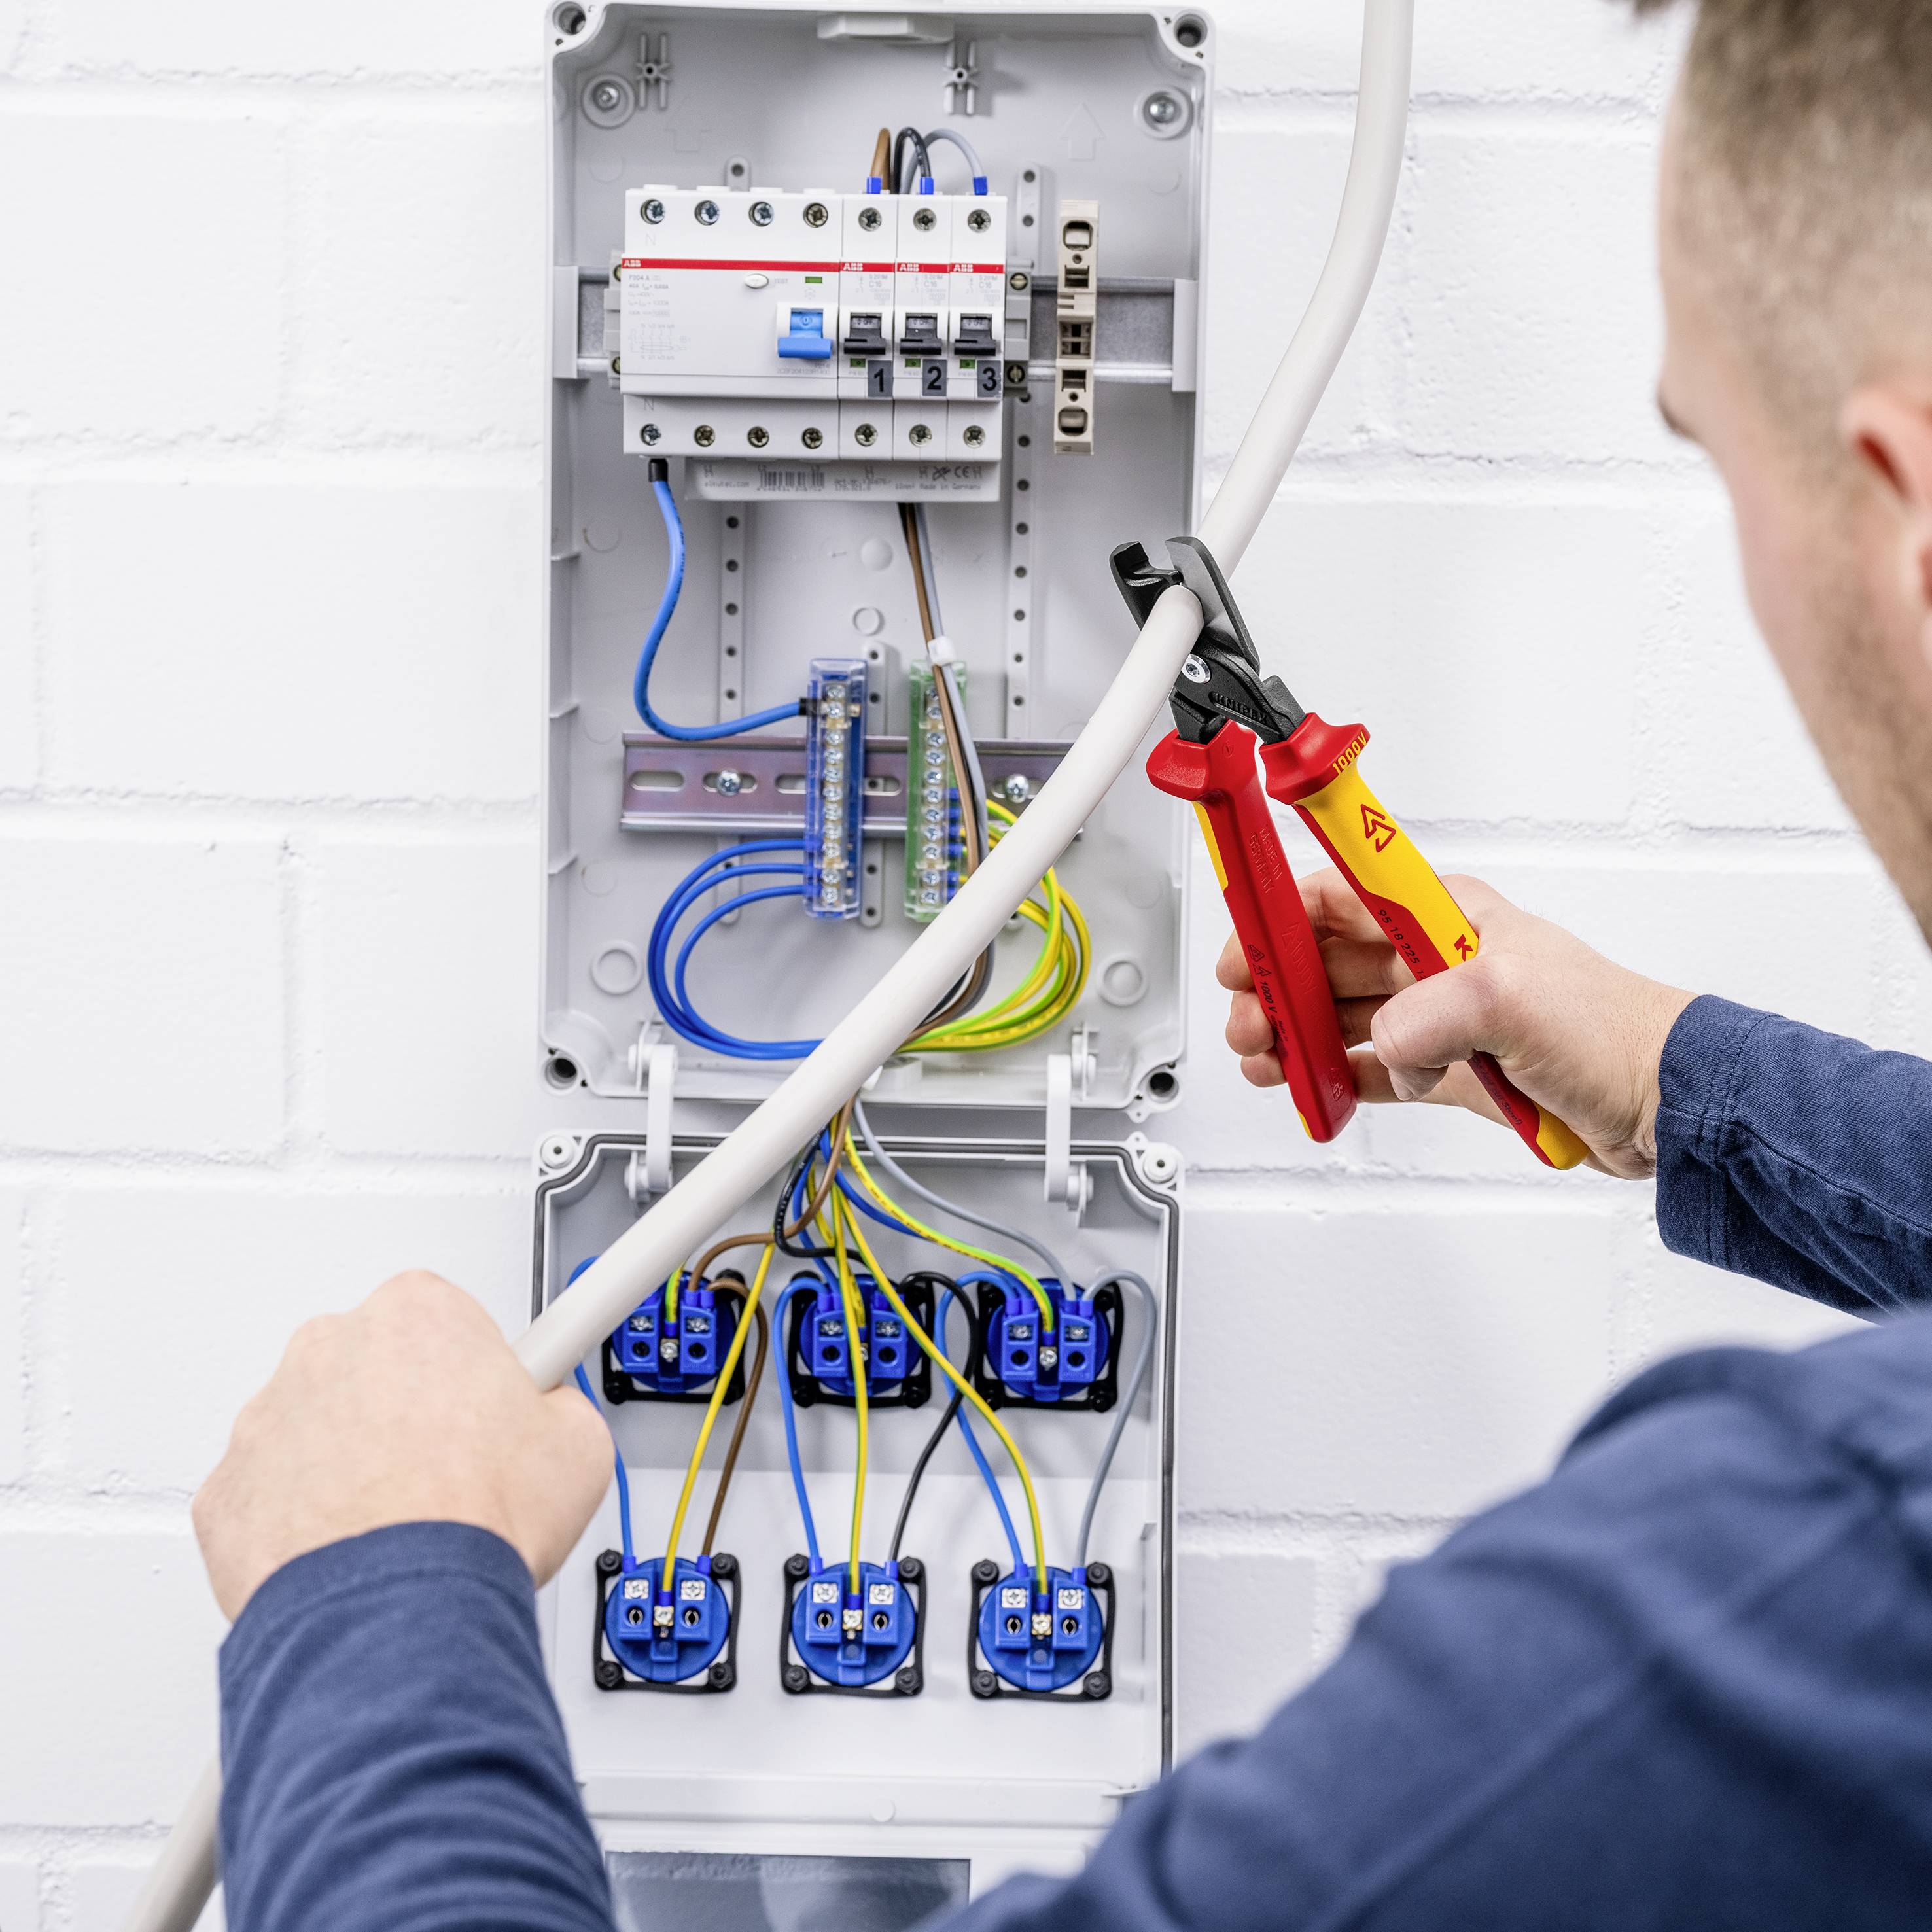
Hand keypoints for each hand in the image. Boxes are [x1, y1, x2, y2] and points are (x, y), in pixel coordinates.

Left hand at [193, 1270, 610, 1620]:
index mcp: (418, 1313)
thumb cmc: (473, 1521)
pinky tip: (355, 1552)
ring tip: (406, 1528)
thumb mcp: (579, 1442)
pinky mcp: (228, 1490)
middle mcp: (332, 1347)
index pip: (456, 1321)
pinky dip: (304, 1521)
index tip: (497, 1401)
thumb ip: (557, 1405)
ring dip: (355, 1465)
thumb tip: (551, 1418)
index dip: (483, 1373)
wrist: (396, 1615)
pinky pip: (270, 1494)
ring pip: (319, 1430)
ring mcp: (269, 1417)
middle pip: (380, 1368)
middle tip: (457, 1476)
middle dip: (412, 1413)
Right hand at [1219, 870, 1694, 1177]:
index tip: (1246, 936)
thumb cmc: (1611, 1030)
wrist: (1660, 1102)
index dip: (1284, 913)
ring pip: (1343, 1017)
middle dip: (1278, 986)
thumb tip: (1383, 1047)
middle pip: (1328, 960)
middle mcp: (1435, 961)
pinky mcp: (1450, 1069)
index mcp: (1445, 918)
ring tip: (1267, 1058)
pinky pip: (1372, 1068)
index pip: (1342, 894)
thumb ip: (1425, 1017)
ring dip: (1298, 1035)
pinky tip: (1310, 1087)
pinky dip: (1336, 1078)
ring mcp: (1441, 1017)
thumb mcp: (1507, 999)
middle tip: (1249, 1019)